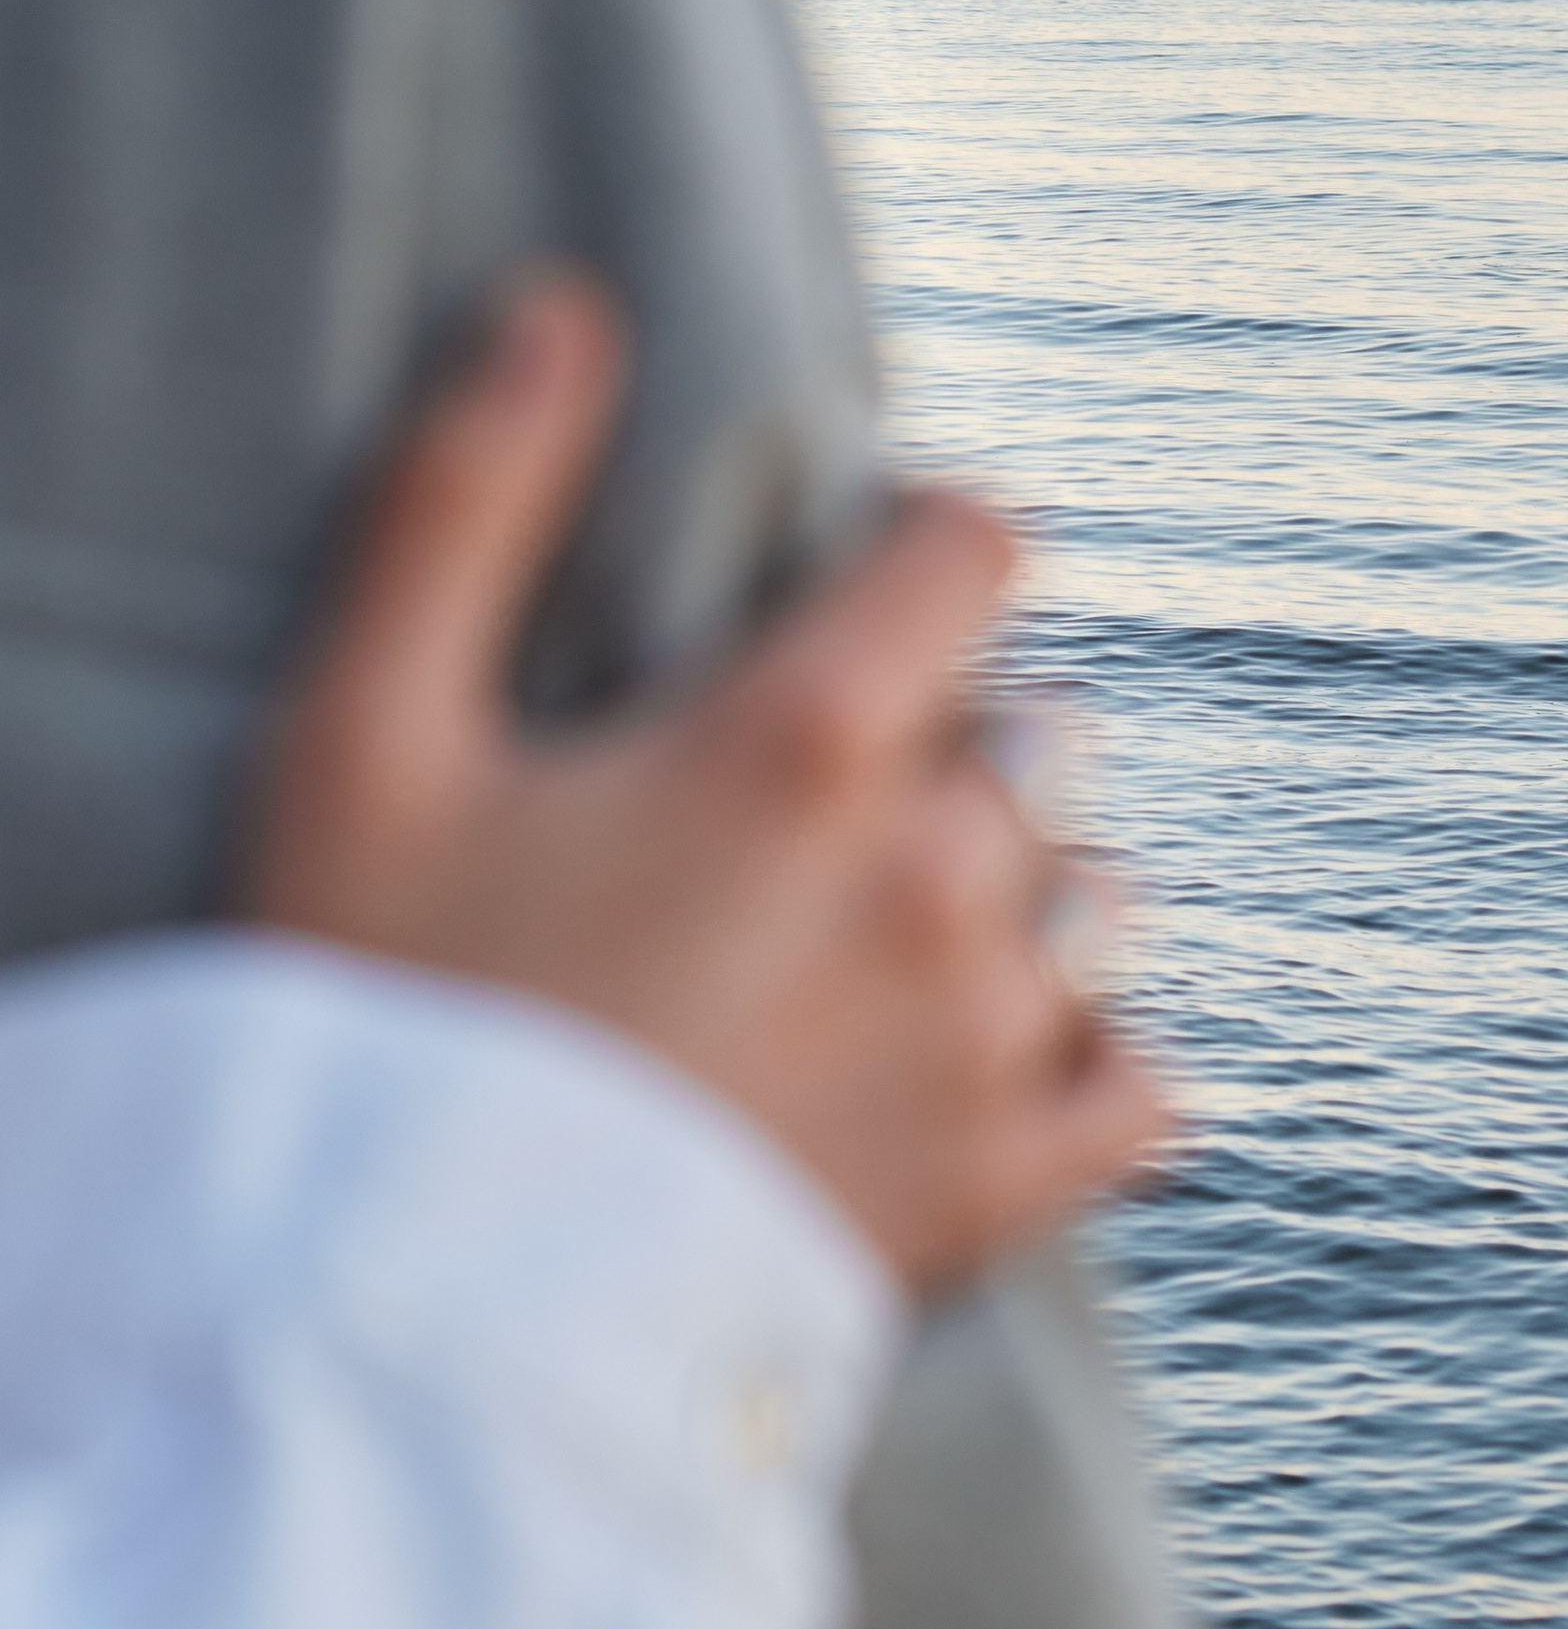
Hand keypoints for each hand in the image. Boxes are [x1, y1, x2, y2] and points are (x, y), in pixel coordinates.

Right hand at [244, 274, 1172, 1291]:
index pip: (976, 555)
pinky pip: (1140, 1093)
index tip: (890, 572)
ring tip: (924, 932)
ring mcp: (985, 1037)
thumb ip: (465, 502)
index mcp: (801, 740)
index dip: (941, 543)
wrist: (423, 1317)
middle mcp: (936, 874)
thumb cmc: (379, 1008)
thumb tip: (559, 310)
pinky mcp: (1002, 1187)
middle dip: (962, 741)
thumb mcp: (365, 732)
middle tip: (850, 794)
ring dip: (1034, 898)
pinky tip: (1038, 1065)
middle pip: (1038, 739)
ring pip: (1096, 905)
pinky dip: (1105, 1068)